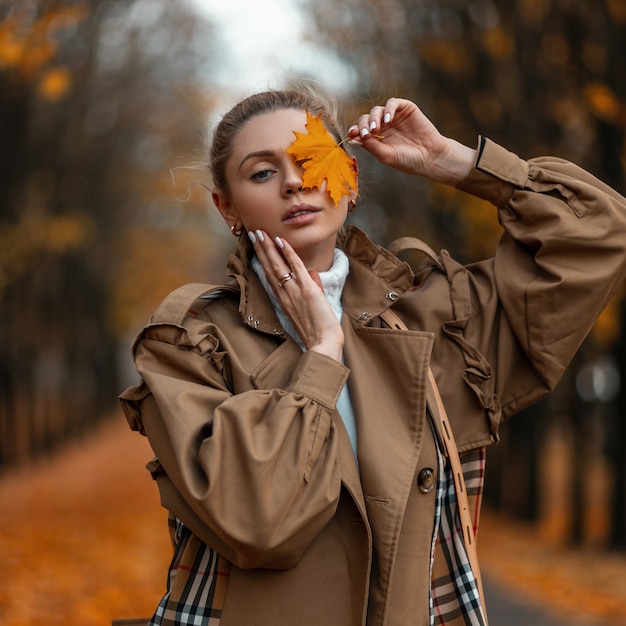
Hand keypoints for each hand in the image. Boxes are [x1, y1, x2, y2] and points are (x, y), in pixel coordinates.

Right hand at [249, 230, 343, 360]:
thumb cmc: (319, 330)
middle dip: (260, 249)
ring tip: (260, 232)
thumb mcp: (313, 305)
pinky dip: (288, 253)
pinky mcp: (306, 290)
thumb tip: (313, 273)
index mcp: (283, 299)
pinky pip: (295, 267)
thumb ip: (312, 287)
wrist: (323, 343)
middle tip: (253, 233)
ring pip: (277, 265)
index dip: (262, 259)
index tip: (257, 245)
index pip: (269, 275)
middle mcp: (284, 294)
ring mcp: (293, 292)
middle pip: (268, 267)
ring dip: (268, 247)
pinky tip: (281, 241)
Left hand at [348, 98, 475, 185]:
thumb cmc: (407, 160)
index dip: (355, 130)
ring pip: (377, 110)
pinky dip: (388, 109)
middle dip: (364, 125)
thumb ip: (370, 146)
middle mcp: (383, 126)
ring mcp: (394, 117)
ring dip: (374, 118)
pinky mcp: (405, 108)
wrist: (430, 157)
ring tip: (377, 129)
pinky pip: (393, 103)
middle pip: (366, 119)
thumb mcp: (386, 155)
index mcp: (376, 138)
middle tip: (367, 134)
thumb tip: (352, 139)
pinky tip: (388, 120)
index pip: (361, 130)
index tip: (352, 134)